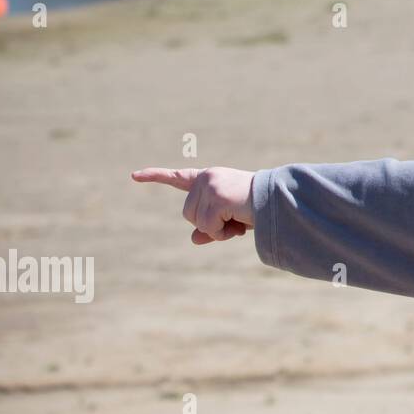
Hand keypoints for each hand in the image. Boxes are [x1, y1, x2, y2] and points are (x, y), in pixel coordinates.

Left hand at [131, 166, 256, 245]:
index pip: (178, 177)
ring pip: (197, 222)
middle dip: (209, 224)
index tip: (134, 175)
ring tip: (238, 221)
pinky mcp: (216, 197)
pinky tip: (238, 224)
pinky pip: (208, 227)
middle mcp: (207, 178)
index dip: (155, 176)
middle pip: (188, 214)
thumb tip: (194, 238)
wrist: (280, 199)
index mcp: (210, 179)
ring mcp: (210, 186)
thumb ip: (211, 227)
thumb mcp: (231, 219)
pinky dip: (223, 232)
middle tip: (234, 222)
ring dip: (217, 230)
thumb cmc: (259, 207)